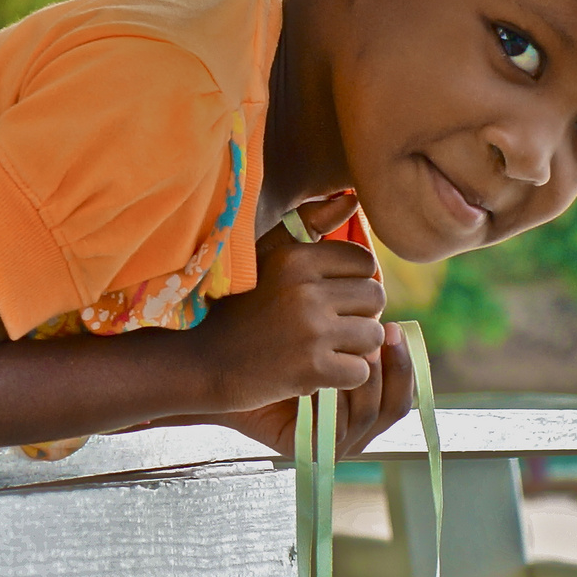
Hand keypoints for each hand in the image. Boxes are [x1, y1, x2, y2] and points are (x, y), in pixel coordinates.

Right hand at [190, 194, 414, 454]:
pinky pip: (360, 371)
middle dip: (360, 313)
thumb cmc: (238, 306)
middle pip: (375, 297)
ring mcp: (310, 330)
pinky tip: (320, 371)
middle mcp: (305, 290)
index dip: (355, 281)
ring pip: (372, 334)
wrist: (202, 363)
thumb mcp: (264, 254)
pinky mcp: (312, 369)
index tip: (332, 298)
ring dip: (355, 347)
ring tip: (326, 348)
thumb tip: (351, 199)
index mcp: (296, 258)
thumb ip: (308, 223)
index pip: (364, 262)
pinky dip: (345, 376)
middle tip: (332, 327)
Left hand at [207, 319, 414, 457]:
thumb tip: (385, 295)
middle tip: (385, 332)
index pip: (401, 390)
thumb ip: (351, 323)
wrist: (220, 372)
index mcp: (359, 402)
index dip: (406, 362)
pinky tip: (334, 372)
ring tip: (362, 346)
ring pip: (373, 415)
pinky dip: (343, 399)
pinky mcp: (313, 451)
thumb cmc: (268, 345)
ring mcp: (335, 443)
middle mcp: (352, 427)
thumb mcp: (318, 331)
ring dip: (372, 379)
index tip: (395, 325)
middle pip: (396, 407)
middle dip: (398, 368)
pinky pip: (343, 427)